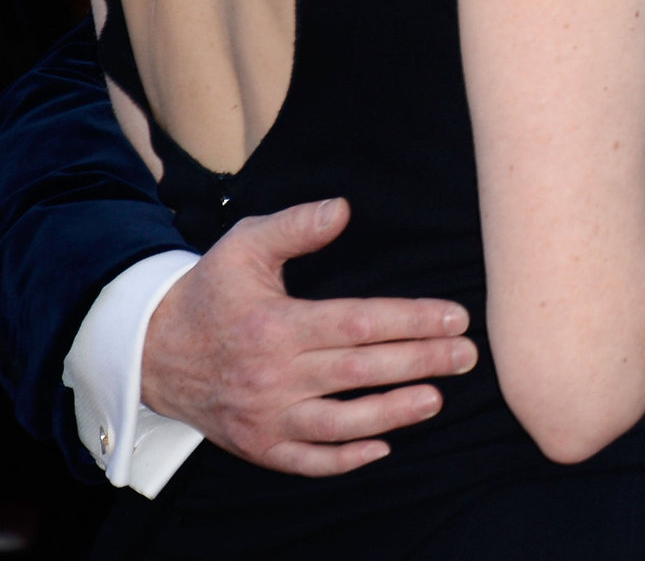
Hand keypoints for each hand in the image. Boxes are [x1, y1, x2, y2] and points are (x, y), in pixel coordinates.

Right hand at [142, 198, 476, 475]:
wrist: (151, 351)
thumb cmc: (211, 291)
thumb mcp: (244, 246)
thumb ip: (296, 226)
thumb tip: (344, 209)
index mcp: (275, 326)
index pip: (360, 323)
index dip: (413, 320)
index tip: (457, 317)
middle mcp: (271, 376)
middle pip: (361, 372)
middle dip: (421, 362)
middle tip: (467, 355)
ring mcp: (263, 417)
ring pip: (340, 422)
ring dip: (394, 413)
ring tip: (438, 398)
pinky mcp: (256, 445)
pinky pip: (306, 461)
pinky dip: (346, 459)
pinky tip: (384, 445)